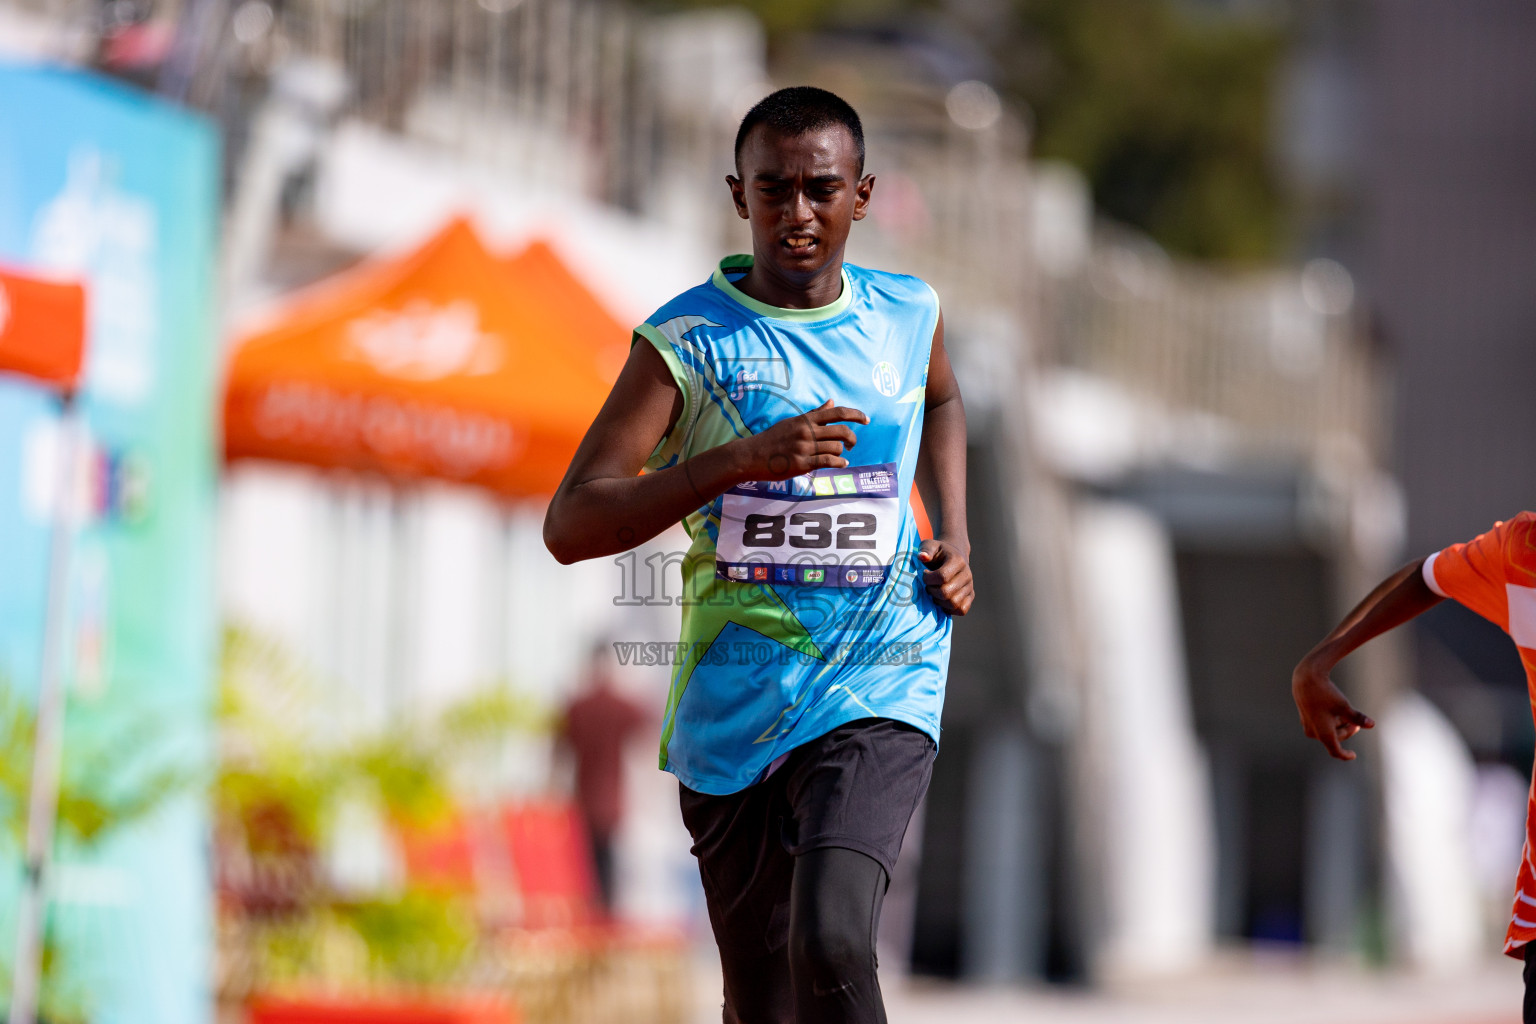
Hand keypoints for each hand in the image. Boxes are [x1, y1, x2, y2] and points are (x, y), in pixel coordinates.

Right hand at [732, 400, 868, 481]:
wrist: (751, 456)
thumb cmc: (772, 439)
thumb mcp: (792, 422)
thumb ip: (814, 414)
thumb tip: (831, 401)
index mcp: (805, 420)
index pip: (837, 412)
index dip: (856, 414)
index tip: (866, 419)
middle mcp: (806, 432)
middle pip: (841, 431)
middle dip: (852, 438)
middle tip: (852, 443)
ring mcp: (804, 448)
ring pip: (836, 448)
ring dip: (842, 453)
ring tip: (840, 455)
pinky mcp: (801, 464)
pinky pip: (828, 462)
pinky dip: (839, 463)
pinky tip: (841, 464)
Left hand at [918, 538, 973, 615]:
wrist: (953, 556)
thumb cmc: (938, 552)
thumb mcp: (930, 546)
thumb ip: (925, 550)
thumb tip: (922, 557)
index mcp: (958, 561)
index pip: (942, 576)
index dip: (928, 579)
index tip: (925, 573)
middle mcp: (967, 574)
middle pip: (946, 593)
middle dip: (932, 591)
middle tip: (928, 585)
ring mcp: (970, 586)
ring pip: (953, 603)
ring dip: (939, 601)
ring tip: (934, 592)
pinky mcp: (970, 596)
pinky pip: (961, 610)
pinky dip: (949, 609)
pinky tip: (942, 600)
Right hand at [1291, 659, 1373, 759]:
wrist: (1306, 679)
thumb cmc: (1325, 694)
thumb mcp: (1344, 706)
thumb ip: (1357, 718)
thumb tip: (1372, 725)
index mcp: (1323, 733)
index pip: (1336, 751)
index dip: (1345, 755)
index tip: (1353, 755)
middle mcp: (1314, 732)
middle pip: (1335, 738)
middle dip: (1347, 731)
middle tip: (1356, 724)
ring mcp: (1308, 725)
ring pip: (1328, 731)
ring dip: (1339, 725)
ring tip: (1344, 713)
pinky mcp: (1305, 717)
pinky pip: (1321, 725)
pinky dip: (1330, 721)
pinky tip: (1334, 711)